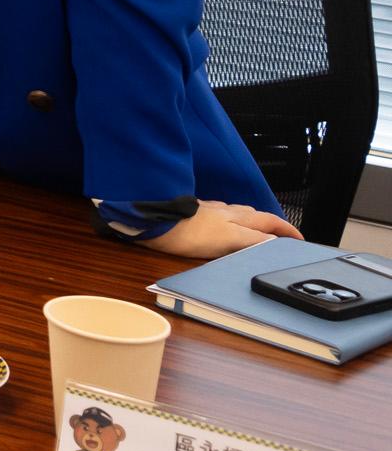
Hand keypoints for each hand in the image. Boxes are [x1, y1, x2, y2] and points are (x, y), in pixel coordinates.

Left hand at [147, 201, 303, 261]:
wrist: (152, 220)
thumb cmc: (185, 234)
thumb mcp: (227, 241)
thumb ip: (252, 241)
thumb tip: (275, 241)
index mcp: (237, 220)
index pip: (269, 225)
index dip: (286, 233)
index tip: (299, 241)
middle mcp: (226, 212)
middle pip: (257, 216)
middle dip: (274, 224)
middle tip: (286, 234)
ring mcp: (209, 210)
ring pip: (239, 212)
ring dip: (254, 218)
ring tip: (261, 226)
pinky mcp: (194, 210)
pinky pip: (221, 212)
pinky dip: (232, 216)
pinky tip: (226, 219)